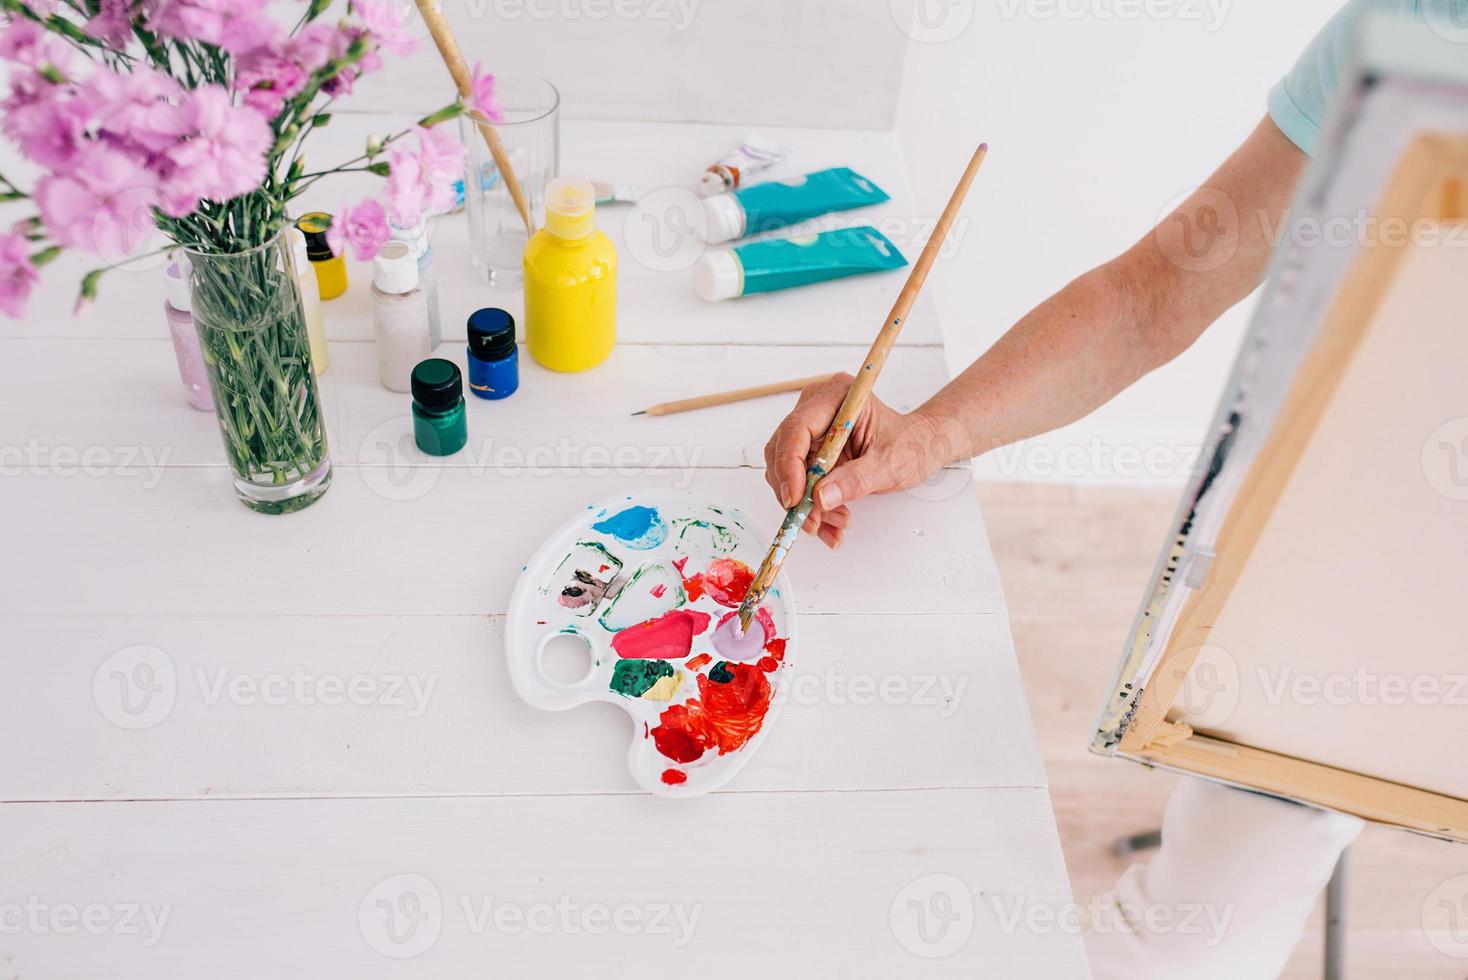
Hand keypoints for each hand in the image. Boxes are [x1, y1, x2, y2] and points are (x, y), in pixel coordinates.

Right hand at [763, 373, 949, 548]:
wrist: (921, 447)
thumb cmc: (912, 444)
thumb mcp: (889, 464)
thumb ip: (855, 480)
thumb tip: (820, 498)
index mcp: (836, 396)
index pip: (796, 429)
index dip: (789, 466)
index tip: (795, 500)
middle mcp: (817, 409)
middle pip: (783, 452)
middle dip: (797, 493)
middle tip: (815, 522)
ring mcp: (813, 431)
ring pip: (788, 473)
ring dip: (807, 506)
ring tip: (837, 524)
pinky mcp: (813, 452)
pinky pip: (801, 483)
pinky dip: (813, 508)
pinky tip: (831, 526)